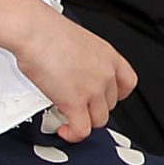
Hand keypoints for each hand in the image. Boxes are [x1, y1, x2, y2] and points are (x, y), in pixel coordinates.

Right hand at [14, 12, 136, 140]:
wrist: (35, 31)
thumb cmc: (47, 30)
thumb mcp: (80, 42)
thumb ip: (85, 60)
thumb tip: (77, 72)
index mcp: (109, 56)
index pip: (128, 83)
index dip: (117, 95)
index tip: (105, 98)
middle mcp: (105, 74)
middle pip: (111, 105)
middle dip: (93, 107)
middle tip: (76, 104)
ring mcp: (92, 89)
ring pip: (99, 120)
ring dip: (83, 121)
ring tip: (67, 115)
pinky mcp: (75, 102)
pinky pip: (81, 130)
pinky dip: (73, 134)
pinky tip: (64, 130)